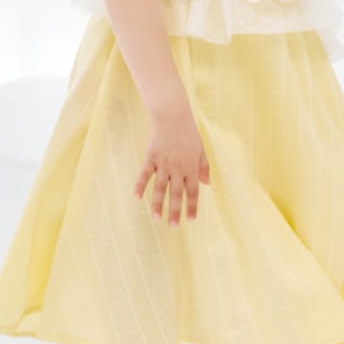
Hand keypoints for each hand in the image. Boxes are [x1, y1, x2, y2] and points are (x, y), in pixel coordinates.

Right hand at [135, 107, 210, 224]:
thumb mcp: (201, 149)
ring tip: (156, 218)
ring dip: (158, 204)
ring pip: (160, 188)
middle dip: (175, 211)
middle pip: (176, 193)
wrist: (172, 117)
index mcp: (191, 167)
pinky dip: (140, 186)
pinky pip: (144, 174)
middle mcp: (177, 168)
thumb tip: (207, 183)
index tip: (191, 220)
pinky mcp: (151, 158)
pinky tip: (136, 197)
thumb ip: (204, 167)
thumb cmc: (188, 133)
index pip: (193, 191)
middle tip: (173, 226)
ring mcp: (163, 164)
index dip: (192, 206)